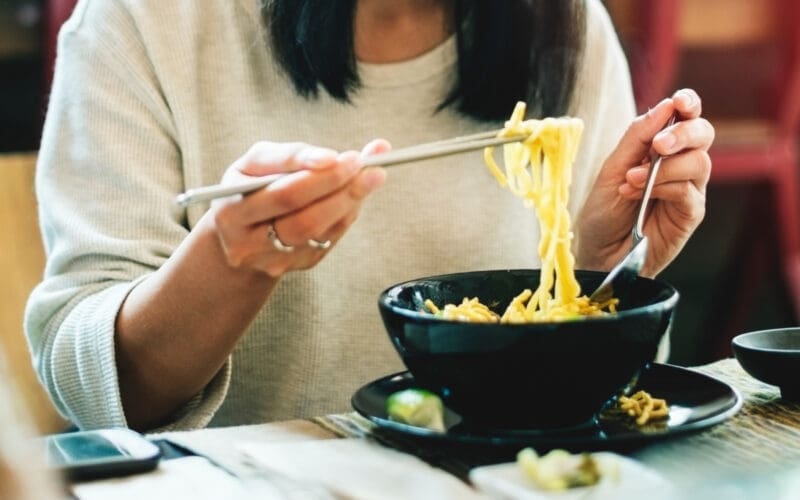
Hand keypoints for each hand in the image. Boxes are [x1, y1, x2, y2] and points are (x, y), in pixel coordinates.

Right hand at [211, 139, 388, 276]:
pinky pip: (331, 237)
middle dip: (339, 188)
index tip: (342, 157)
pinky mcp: (301, 264)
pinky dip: (348, 212)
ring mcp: (277, 260)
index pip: (281, 196)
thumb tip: (333, 156)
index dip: (315, 177)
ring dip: (351, 201)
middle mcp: (250, 245)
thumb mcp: (254, 164)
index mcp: (232, 213)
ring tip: (373, 175)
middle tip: (367, 165)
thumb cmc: (249, 188)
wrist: (239, 235)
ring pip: (321, 231)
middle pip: (305, 219)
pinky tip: (357, 193)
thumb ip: (290, 156)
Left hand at [576, 88, 714, 276]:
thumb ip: (637, 138)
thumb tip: (665, 106)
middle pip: (702, 134)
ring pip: (699, 162)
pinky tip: (638, 194)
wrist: (597, 254)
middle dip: (683, 132)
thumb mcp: (612, 169)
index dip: (689, 104)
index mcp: (660, 149)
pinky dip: (664, 187)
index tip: (680, 102)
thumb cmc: (602, 214)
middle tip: (659, 144)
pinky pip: (689, 191)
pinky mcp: (690, 214)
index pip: (685, 118)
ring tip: (631, 180)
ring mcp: (688, 190)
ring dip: (665, 167)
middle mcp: (680, 165)